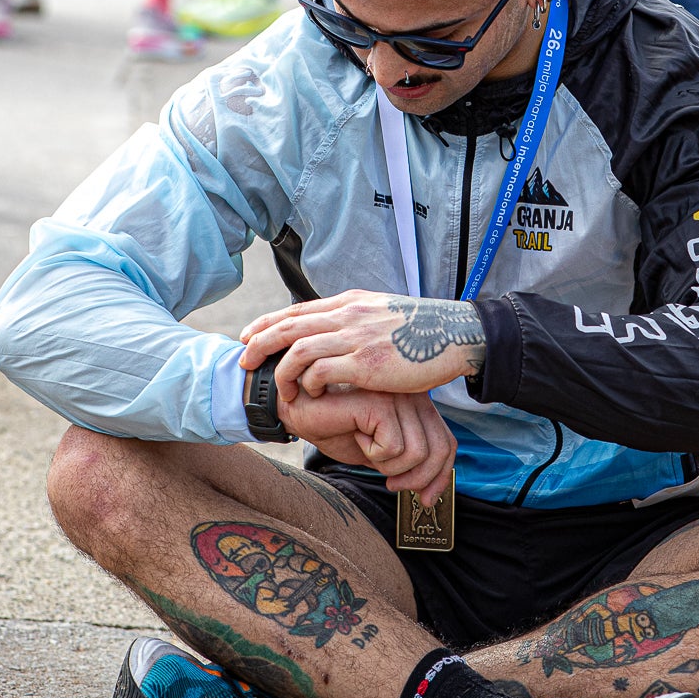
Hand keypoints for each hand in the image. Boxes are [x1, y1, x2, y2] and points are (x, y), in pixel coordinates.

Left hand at [239, 292, 484, 400]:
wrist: (455, 335)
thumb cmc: (423, 331)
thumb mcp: (383, 313)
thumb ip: (356, 319)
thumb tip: (334, 329)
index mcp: (351, 302)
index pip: (297, 310)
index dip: (268, 323)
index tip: (248, 336)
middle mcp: (348, 315)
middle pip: (289, 326)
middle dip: (260, 344)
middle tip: (243, 361)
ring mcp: (356, 338)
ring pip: (299, 349)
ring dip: (281, 371)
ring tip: (278, 388)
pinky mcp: (366, 363)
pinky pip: (322, 371)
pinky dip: (309, 383)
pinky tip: (310, 395)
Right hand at [278, 388, 457, 501]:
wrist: (300, 411)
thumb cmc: (338, 429)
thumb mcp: (381, 451)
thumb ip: (407, 462)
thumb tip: (431, 494)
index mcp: (418, 405)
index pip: (447, 444)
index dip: (440, 476)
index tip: (425, 499)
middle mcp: (413, 396)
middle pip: (437, 451)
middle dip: (417, 479)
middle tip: (391, 484)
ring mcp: (398, 397)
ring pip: (416, 453)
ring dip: (389, 466)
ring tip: (367, 449)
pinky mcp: (380, 403)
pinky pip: (392, 447)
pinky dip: (372, 453)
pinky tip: (356, 435)